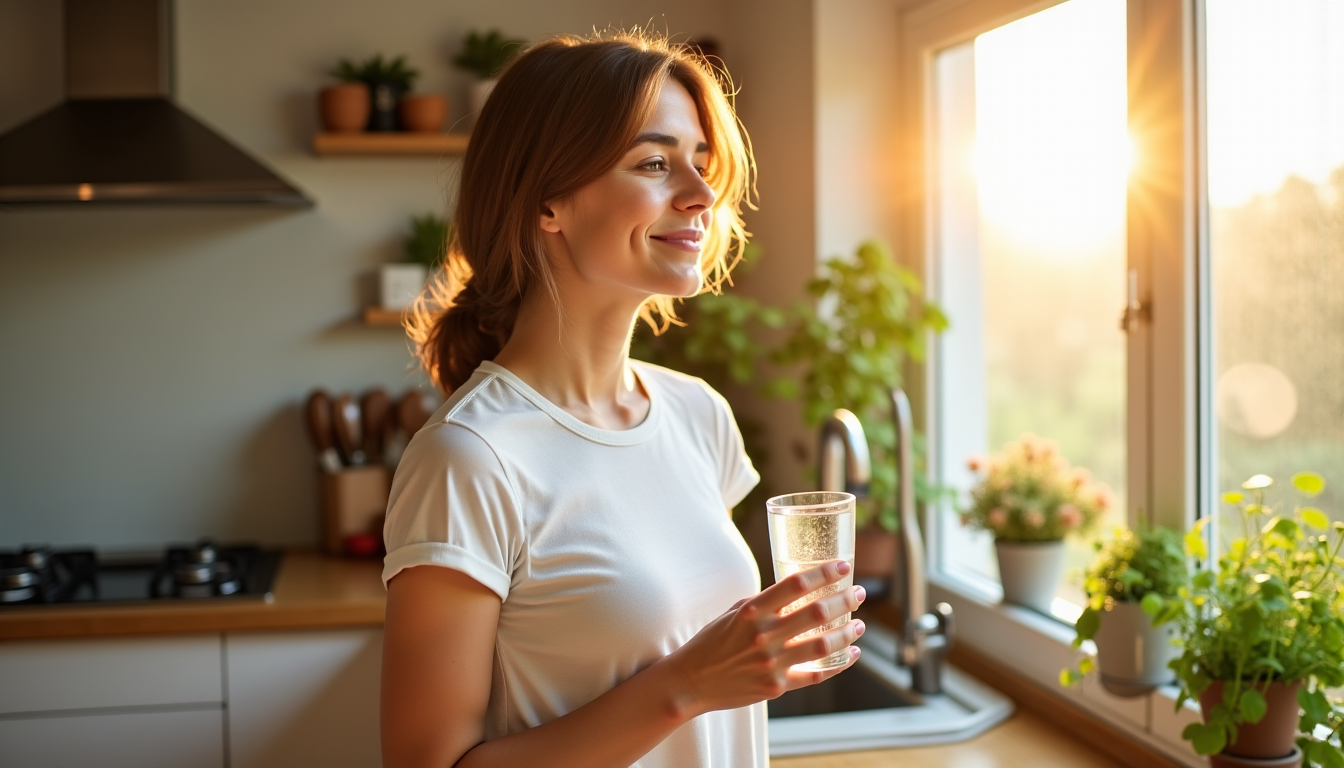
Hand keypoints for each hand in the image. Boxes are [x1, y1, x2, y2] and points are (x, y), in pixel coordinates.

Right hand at [657, 561, 865, 716]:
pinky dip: (838, 664)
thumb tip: (798, 591)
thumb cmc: (713, 642)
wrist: (691, 681)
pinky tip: (852, 654)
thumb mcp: (734, 613)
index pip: (795, 585)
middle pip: (816, 613)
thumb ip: (765, 603)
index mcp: (752, 611)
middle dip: (844, 600)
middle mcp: (763, 636)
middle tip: (859, 593)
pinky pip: (815, 675)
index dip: (824, 573)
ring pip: (822, 646)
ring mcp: (771, 663)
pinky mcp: (776, 686)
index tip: (844, 566)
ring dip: (847, 633)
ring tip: (860, 624)